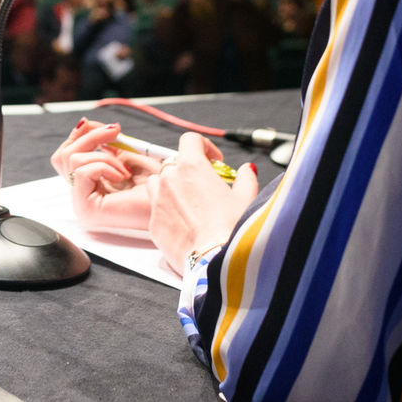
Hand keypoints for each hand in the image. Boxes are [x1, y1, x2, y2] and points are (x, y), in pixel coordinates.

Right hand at [50, 119, 160, 234]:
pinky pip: (82, 172)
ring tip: (125, 168)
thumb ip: (101, 141)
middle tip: (116, 133)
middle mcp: (80, 195)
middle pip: (63, 155)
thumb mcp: (123, 153)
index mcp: (87, 185)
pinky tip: (122, 177)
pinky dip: (104, 166)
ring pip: (72, 160)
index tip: (107, 128)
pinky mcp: (86, 209)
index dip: (81, 135)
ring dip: (103, 155)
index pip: (64, 156)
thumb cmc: (154, 182)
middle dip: (90, 136)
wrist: (170, 198)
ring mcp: (81, 204)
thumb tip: (83, 123)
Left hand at [147, 132, 260, 272]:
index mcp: (192, 166)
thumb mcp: (246, 198)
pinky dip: (167, 211)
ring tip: (190, 203)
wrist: (215, 261)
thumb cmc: (232, 229)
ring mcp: (157, 200)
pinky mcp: (153, 223)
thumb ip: (246, 178)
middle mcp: (170, 179)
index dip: (204, 146)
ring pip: (158, 183)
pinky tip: (185, 224)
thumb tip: (248, 170)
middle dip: (190, 172)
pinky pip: (156, 209)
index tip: (214, 160)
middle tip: (205, 187)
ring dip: (171, 187)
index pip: (190, 140)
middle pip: (175, 163)